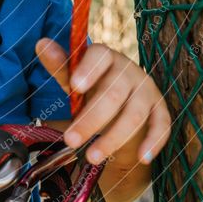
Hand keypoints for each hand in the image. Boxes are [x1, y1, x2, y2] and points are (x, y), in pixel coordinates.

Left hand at [35, 39, 170, 166]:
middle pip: (113, 94)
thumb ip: (61, 65)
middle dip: (91, 119)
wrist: (123, 99)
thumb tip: (40, 43)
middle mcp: (129, 71)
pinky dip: (153, 142)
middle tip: (70, 140)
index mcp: (106, 57)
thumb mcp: (75, 77)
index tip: (75, 86)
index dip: (88, 70)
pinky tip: (142, 158)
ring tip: (91, 157)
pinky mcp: (160, 110)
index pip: (99, 57)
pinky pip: (162, 126)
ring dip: (113, 138)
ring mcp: (147, 91)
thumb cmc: (94, 85)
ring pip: (134, 115)